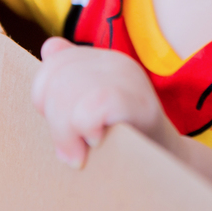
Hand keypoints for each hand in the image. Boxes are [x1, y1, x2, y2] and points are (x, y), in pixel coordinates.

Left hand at [31, 37, 177, 168]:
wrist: (167, 163)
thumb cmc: (123, 140)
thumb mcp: (91, 108)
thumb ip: (70, 81)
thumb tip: (49, 47)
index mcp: (101, 59)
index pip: (53, 64)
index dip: (44, 98)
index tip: (64, 127)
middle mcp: (115, 60)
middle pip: (57, 81)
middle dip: (56, 124)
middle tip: (72, 153)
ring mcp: (128, 77)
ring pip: (68, 96)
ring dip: (67, 135)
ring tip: (83, 153)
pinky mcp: (138, 100)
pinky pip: (91, 109)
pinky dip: (87, 130)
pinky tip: (98, 142)